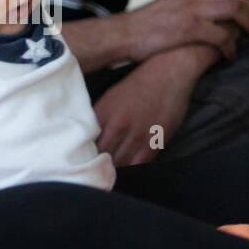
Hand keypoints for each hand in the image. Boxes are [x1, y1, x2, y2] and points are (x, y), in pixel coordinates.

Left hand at [93, 51, 202, 165]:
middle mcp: (118, 126)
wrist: (168, 72)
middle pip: (100, 157)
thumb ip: (98, 119)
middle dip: (96, 166)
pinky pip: (139, 165)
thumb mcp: (110, 97)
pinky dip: (131, 170)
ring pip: (119, 164)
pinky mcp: (154, 141)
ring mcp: (137, 135)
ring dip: (113, 171)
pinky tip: (127, 171)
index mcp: (103, 113)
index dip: (82, 155)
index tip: (81, 161)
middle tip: (93, 172)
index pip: (86, 143)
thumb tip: (86, 139)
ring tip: (108, 175)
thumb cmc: (138, 84)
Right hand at [121, 0, 248, 63]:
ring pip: (237, 9)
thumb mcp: (177, 2)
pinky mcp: (188, 28)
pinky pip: (221, 35)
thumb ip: (197, 0)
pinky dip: (231, 46)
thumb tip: (218, 7)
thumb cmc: (149, 23)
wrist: (125, 33)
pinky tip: (230, 55)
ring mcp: (193, 9)